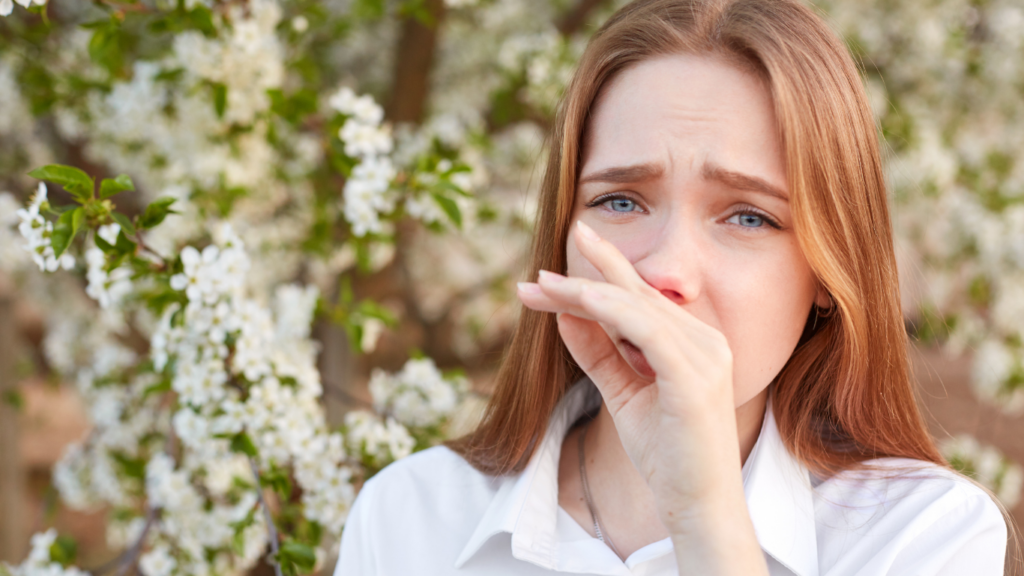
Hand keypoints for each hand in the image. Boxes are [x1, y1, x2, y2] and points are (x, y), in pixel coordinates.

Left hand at [517, 220, 744, 526]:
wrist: (699, 506)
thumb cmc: (667, 456)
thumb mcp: (623, 395)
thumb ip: (599, 354)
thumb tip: (565, 316)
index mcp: (694, 342)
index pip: (636, 300)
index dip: (593, 281)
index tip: (545, 280)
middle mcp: (706, 340)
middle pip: (633, 297)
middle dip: (579, 284)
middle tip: (534, 278)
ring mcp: (705, 356)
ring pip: (635, 307)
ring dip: (584, 293)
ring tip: (541, 287)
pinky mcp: (694, 377)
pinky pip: (647, 330)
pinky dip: (611, 311)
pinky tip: (577, 301)